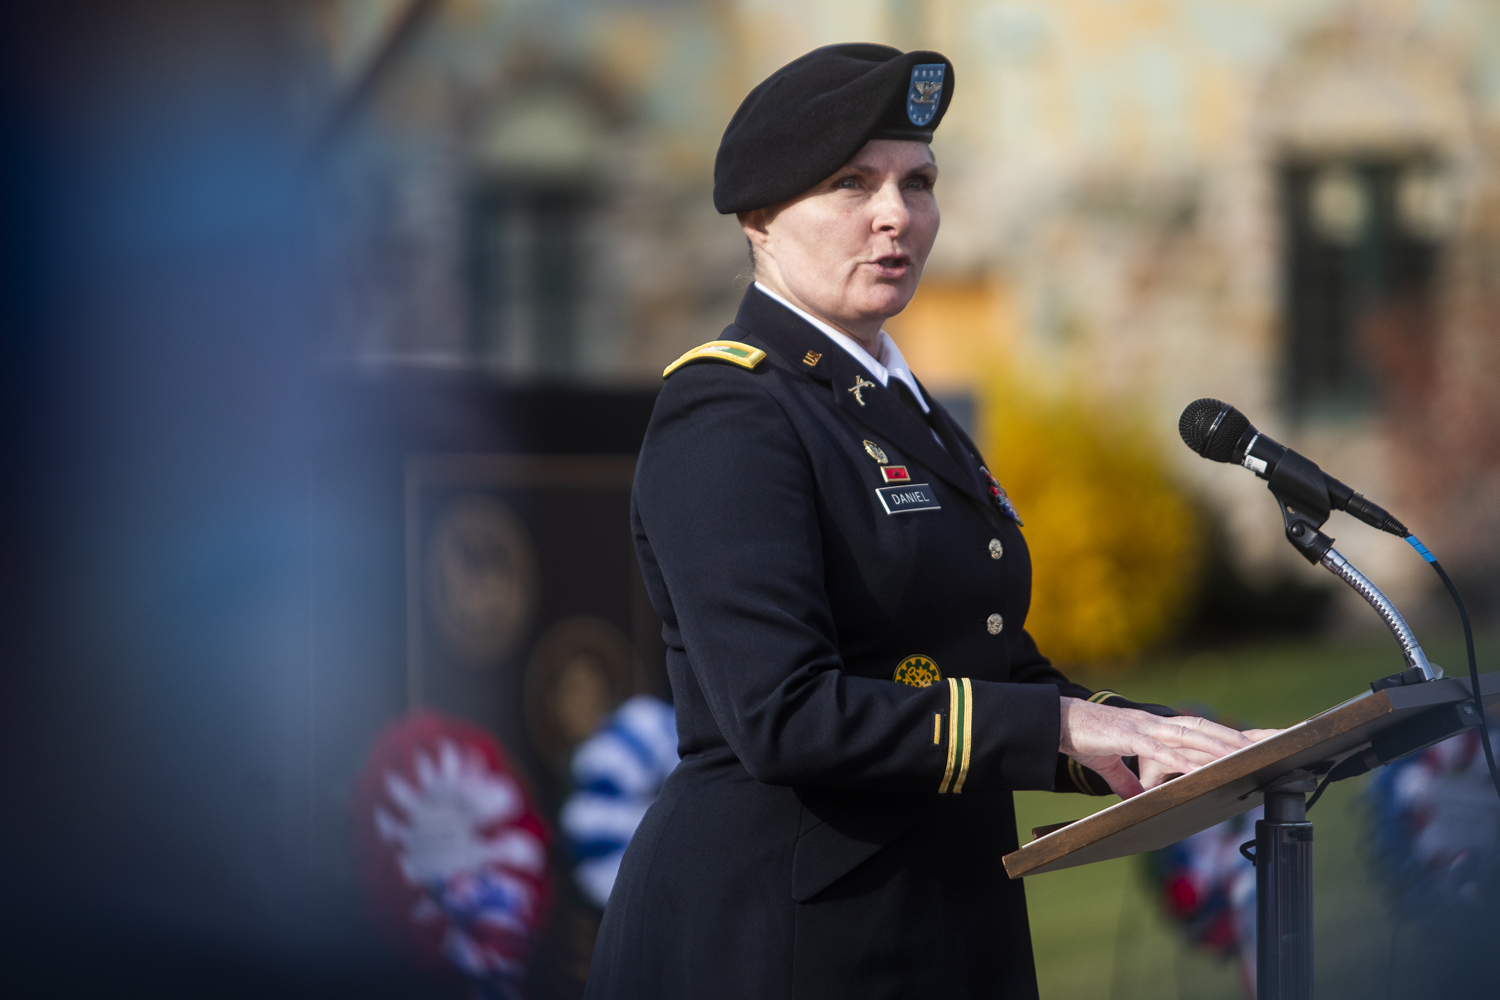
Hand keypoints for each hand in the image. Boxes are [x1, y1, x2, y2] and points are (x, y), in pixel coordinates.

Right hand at [1059, 698, 1254, 798]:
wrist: (1056, 721)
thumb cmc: (1083, 739)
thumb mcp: (1109, 765)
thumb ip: (1125, 781)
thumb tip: (1136, 800)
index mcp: (1151, 728)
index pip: (1194, 730)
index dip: (1219, 737)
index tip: (1244, 747)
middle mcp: (1152, 724)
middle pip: (1200, 729)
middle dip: (1229, 739)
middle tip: (1258, 749)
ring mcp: (1142, 728)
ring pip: (1186, 735)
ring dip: (1214, 746)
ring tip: (1239, 756)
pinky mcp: (1126, 737)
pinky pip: (1158, 749)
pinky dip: (1179, 759)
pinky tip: (1197, 768)